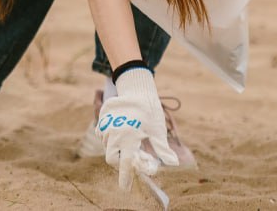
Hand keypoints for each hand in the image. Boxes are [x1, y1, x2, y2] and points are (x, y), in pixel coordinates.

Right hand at [97, 67, 178, 188]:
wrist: (137, 88)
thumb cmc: (150, 109)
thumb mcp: (158, 129)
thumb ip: (162, 148)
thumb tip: (174, 163)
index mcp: (128, 138)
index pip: (125, 164)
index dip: (125, 177)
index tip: (125, 188)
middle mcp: (114, 134)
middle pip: (111, 158)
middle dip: (119, 161)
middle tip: (131, 157)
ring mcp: (105, 126)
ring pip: (107, 145)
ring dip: (116, 147)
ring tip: (130, 137)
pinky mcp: (102, 119)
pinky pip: (103, 134)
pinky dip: (110, 136)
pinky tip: (122, 129)